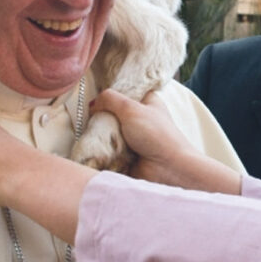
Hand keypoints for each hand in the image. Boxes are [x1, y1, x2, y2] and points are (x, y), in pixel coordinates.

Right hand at [90, 89, 240, 194]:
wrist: (168, 168)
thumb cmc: (156, 135)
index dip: (111, 94)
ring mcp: (133, 138)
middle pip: (112, 113)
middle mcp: (140, 118)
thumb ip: (110, 99)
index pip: (125, 92)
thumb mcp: (132, 108)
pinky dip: (103, 149)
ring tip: (97, 136)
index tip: (97, 99)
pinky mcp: (126, 155)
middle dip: (102, 117)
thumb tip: (92, 103)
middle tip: (94, 120)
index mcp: (146, 102)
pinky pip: (109, 149)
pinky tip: (98, 148)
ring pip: (108, 132)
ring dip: (102, 135)